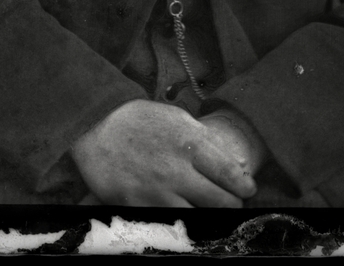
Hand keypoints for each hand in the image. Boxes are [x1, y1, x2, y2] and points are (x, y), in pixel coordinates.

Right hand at [69, 99, 257, 206]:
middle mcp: (177, 168)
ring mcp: (157, 191)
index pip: (229, 172)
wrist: (96, 126)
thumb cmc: (140, 120)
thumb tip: (231, 163)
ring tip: (207, 212)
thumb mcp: (176, 118)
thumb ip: (203, 139)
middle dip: (230, 205)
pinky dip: (179, 224)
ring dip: (206, 217)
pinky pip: (168, 224)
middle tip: (230, 204)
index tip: (247, 190)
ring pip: (197, 218)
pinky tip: (181, 216)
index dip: (243, 186)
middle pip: (220, 201)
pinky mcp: (138, 207)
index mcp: (189, 141)